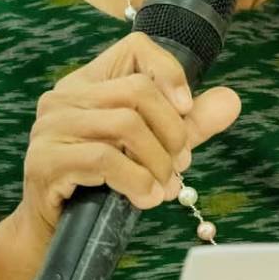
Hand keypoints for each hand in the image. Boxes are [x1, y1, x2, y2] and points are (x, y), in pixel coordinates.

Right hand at [16, 31, 240, 242]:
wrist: (54, 233)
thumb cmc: (103, 185)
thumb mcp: (153, 149)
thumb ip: (188, 124)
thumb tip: (232, 100)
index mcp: (89, 83)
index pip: (136, 46)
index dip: (170, 72)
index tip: (187, 109)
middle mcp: (65, 97)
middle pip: (137, 90)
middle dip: (172, 132)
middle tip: (180, 165)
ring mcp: (51, 127)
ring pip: (125, 125)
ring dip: (158, 162)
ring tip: (165, 187)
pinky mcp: (46, 160)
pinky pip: (105, 160)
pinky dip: (137, 180)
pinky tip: (146, 198)